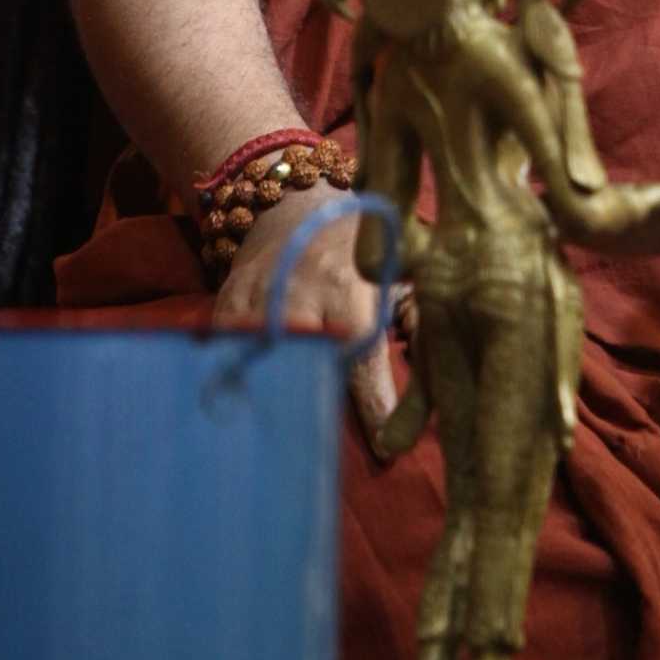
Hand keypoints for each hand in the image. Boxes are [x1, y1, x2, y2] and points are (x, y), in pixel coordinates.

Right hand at [211, 187, 399, 439]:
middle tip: (324, 450)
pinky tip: (250, 409)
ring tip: (282, 445)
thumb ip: (414, 324)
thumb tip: (432, 392)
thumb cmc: (361, 250)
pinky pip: (227, 352)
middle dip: (315, 408)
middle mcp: (299, 290)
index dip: (374, 409)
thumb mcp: (395, 274)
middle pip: (303, 366)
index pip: (360, 360)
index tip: (386, 451)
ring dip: (275, 400)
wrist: (297, 207)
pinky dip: (239, 380)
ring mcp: (257, 296)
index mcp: (346, 285)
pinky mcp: (227, 301)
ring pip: (261, 362)